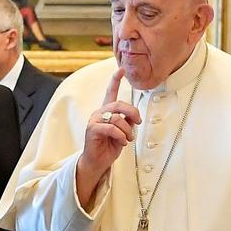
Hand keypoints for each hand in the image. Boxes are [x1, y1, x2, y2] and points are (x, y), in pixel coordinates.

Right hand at [75, 68, 140, 206]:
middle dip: (132, 112)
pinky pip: (111, 127)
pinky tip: (122, 142)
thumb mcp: (123, 133)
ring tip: (127, 139)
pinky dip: (120, 135)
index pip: (111, 92)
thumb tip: (134, 118)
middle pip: (118, 104)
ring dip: (127, 130)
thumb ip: (127, 122)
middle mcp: (99, 113)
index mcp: (106, 111)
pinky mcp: (92, 129)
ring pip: (117, 118)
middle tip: (138, 122)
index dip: (116, 80)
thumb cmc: (109, 147)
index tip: (121, 69)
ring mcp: (94, 120)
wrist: (97, 162)